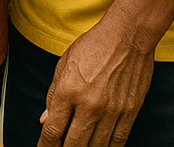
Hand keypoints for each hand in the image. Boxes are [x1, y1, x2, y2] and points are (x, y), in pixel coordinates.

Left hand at [38, 15, 154, 146]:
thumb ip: (53, 94)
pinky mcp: (129, 113)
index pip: (53, 128)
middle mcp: (89, 104)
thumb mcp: (64, 64)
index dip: (46, 144)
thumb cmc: (91, 46)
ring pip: (96, 146)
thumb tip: (44, 119)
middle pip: (74, 143)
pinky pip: (118, 141)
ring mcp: (111, 111)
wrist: (126, 37)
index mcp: (68, 90)